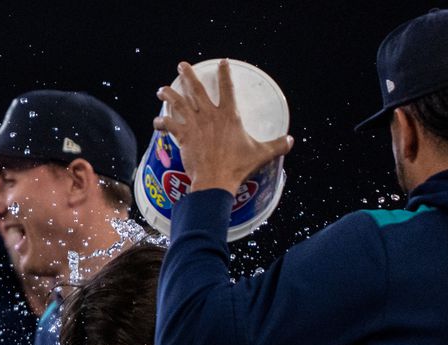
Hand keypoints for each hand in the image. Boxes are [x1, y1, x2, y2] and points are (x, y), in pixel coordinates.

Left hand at [154, 59, 293, 193]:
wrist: (216, 180)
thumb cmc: (237, 166)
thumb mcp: (261, 154)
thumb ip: (277, 145)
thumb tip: (291, 141)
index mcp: (229, 115)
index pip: (227, 88)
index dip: (224, 73)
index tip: (221, 62)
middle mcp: (210, 115)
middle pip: (196, 89)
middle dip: (188, 75)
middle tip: (182, 65)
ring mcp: (194, 125)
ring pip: (178, 103)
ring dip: (169, 94)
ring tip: (162, 89)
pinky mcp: (183, 137)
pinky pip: (169, 125)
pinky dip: (161, 122)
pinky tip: (156, 121)